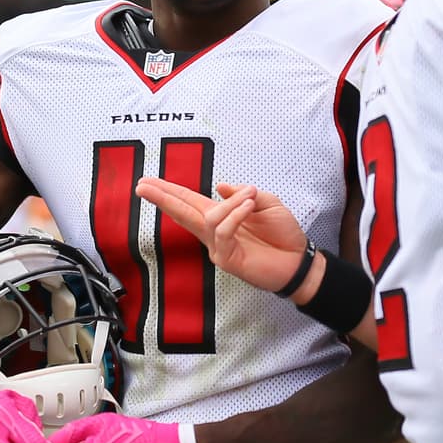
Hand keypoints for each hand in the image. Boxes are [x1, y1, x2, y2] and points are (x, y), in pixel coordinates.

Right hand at [136, 177, 306, 293]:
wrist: (300, 261)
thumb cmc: (283, 235)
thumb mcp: (267, 203)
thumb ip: (242, 194)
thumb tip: (220, 186)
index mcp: (221, 218)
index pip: (189, 202)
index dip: (170, 192)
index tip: (148, 182)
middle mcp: (214, 232)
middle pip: (182, 212)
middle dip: (162, 197)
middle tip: (141, 186)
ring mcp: (218, 247)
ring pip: (207, 218)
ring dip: (231, 203)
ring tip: (251, 197)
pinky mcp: (226, 259)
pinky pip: (223, 231)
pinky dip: (236, 215)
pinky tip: (249, 207)